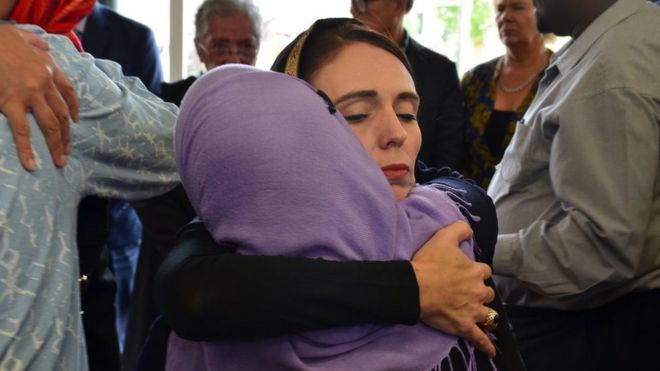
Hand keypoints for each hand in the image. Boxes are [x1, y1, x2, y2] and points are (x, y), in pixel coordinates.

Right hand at [0, 25, 78, 170]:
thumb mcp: (22, 35)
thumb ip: (36, 43)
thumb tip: (45, 47)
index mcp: (48, 67)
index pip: (68, 91)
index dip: (74, 107)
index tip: (75, 121)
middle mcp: (44, 82)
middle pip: (62, 114)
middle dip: (66, 135)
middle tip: (68, 152)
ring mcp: (30, 93)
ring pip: (50, 125)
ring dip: (56, 145)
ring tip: (59, 162)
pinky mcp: (11, 101)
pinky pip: (22, 130)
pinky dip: (27, 149)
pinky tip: (31, 164)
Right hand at [411, 221, 496, 356]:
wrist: (416, 287)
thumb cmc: (429, 263)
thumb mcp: (443, 237)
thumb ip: (459, 229)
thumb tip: (470, 230)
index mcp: (475, 271)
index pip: (484, 271)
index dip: (477, 272)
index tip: (469, 273)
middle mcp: (478, 291)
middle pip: (487, 293)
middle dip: (481, 293)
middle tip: (470, 293)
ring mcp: (473, 310)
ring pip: (488, 314)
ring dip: (485, 314)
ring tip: (481, 315)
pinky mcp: (465, 326)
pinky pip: (479, 338)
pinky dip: (486, 345)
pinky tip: (491, 352)